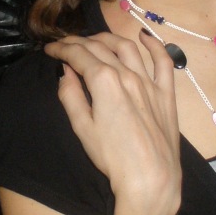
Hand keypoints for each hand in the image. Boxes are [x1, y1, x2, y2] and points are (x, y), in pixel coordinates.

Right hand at [45, 31, 181, 213]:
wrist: (150, 178)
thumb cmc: (112, 157)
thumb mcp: (82, 128)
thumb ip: (70, 95)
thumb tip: (66, 73)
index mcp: (104, 81)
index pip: (78, 55)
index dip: (61, 49)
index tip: (50, 49)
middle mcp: (127, 74)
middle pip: (100, 47)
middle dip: (79, 42)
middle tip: (65, 45)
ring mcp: (149, 82)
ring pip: (127, 47)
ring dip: (107, 38)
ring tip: (94, 40)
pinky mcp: (166, 93)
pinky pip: (163, 61)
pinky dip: (154, 45)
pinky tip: (143, 37)